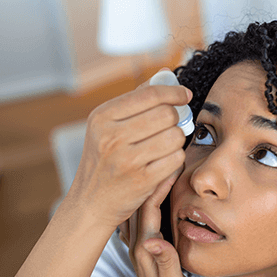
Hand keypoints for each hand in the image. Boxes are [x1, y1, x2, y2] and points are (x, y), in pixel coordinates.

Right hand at [63, 68, 191, 229]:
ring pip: (174, 136)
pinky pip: (176, 158)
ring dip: (176, 139)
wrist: (91, 202)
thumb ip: (136, 99)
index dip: (174, 92)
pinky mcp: (142, 180)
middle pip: (166, 114)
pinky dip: (175, 158)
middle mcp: (111, 136)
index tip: (184, 95)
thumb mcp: (107, 126)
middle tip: (172, 125)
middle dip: (175, 118)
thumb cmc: (104, 160)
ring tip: (166, 144)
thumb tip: (166, 74)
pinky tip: (165, 160)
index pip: (150, 94)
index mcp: (102, 117)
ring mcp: (127, 159)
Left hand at [123, 166, 202, 276]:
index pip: (149, 208)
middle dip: (151, 176)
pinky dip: (150, 200)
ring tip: (157, 166)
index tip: (170, 162)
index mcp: (147, 249)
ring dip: (148, 185)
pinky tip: (154, 193)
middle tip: (161, 156)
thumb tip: (155, 242)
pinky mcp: (147, 250)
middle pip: (140, 202)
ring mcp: (142, 247)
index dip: (158, 183)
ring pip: (139, 208)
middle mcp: (140, 245)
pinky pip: (144, 217)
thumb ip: (166, 265)